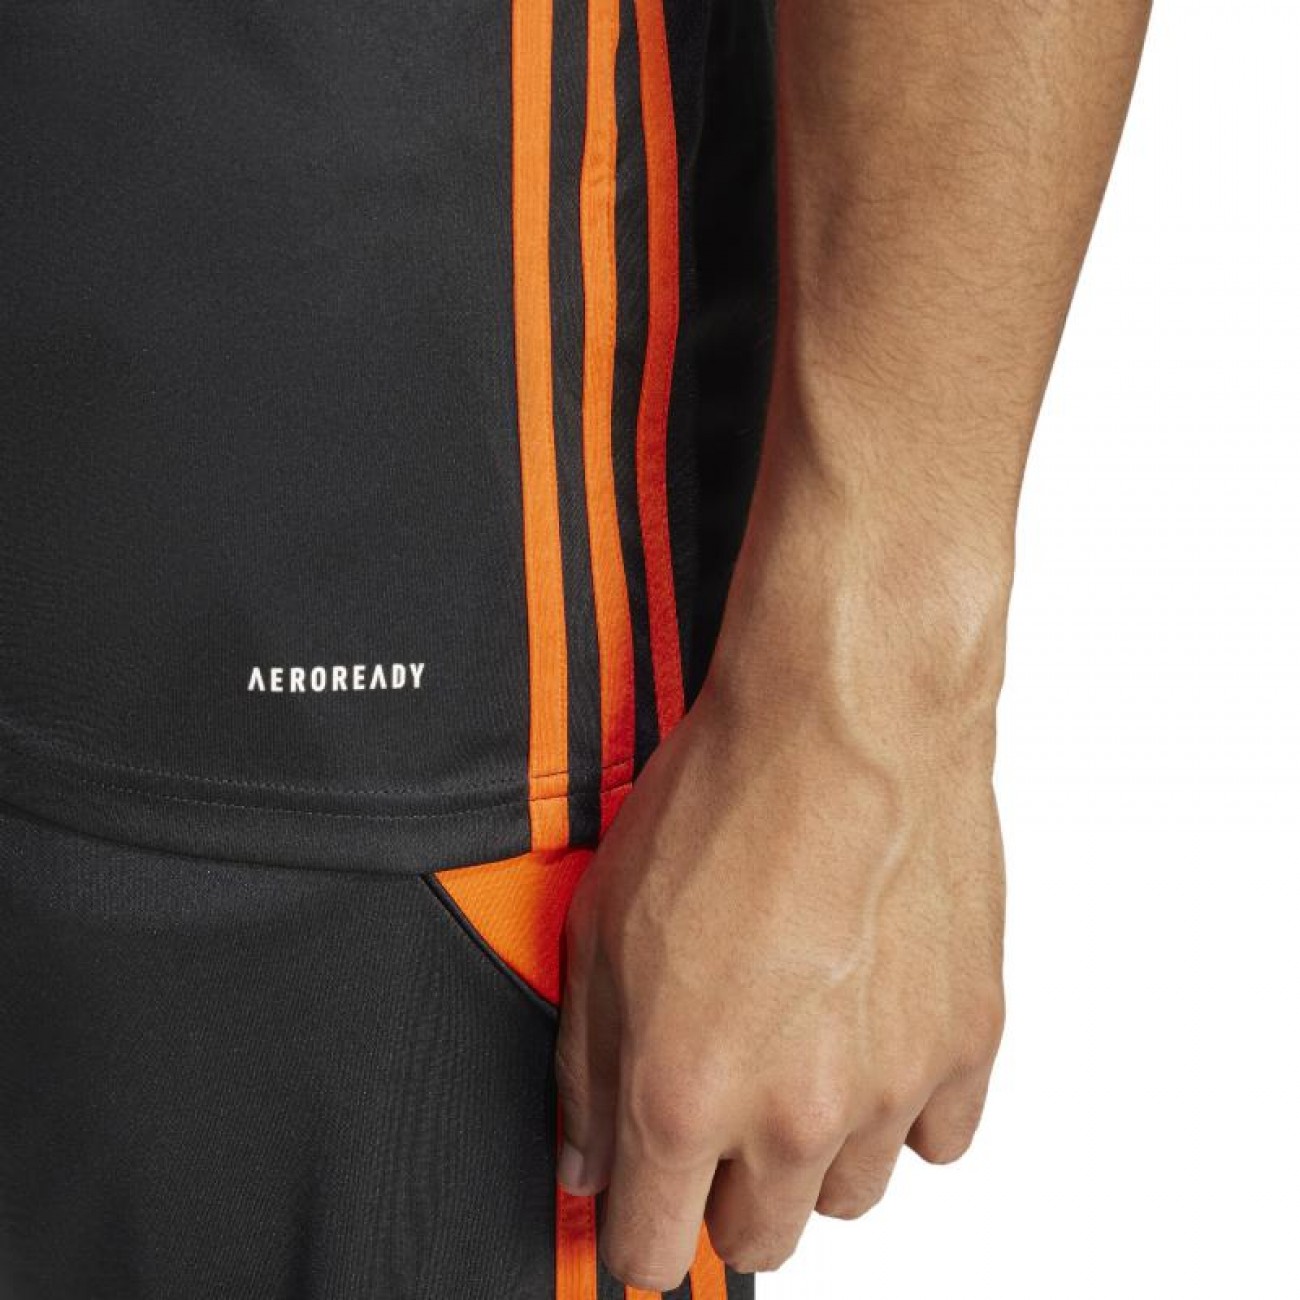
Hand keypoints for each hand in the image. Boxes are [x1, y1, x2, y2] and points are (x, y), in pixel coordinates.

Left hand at [554, 636, 1006, 1288]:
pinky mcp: (966, 1041)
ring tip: (801, 1050)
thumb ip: (586, 1064)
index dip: (641, 1244)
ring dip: (818, 1150)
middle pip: (760, 1239)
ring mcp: (891, 1085)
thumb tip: (585, 1154)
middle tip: (723, 1122)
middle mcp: (793, 1111)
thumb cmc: (726, 802)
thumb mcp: (600, 926)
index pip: (655, 1250)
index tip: (647, 1221)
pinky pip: (940, 1135)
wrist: (845, 722)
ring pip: (851, 1192)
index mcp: (686, 1093)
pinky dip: (903, 1104)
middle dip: (728, 1197)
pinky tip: (872, 1032)